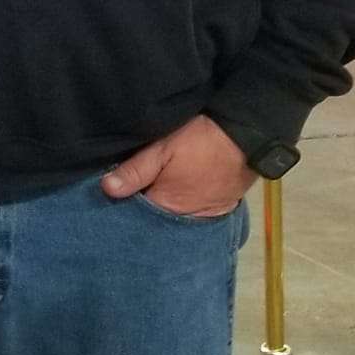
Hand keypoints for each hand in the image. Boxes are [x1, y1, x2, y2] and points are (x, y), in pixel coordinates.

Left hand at [100, 114, 256, 217]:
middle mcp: (188, 218)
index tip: (111, 196)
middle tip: (127, 194)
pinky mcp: (220, 208)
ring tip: (149, 195)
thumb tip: (107, 190)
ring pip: (175, 216)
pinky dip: (182, 207)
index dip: (124, 204)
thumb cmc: (200, 140)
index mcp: (169, 206)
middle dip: (143, 208)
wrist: (247, 136)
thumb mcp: (162, 148)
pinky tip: (173, 196)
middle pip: (157, 218)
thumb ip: (136, 170)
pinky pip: (194, 213)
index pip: (137, 215)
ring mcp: (207, 215)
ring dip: (163, 207)